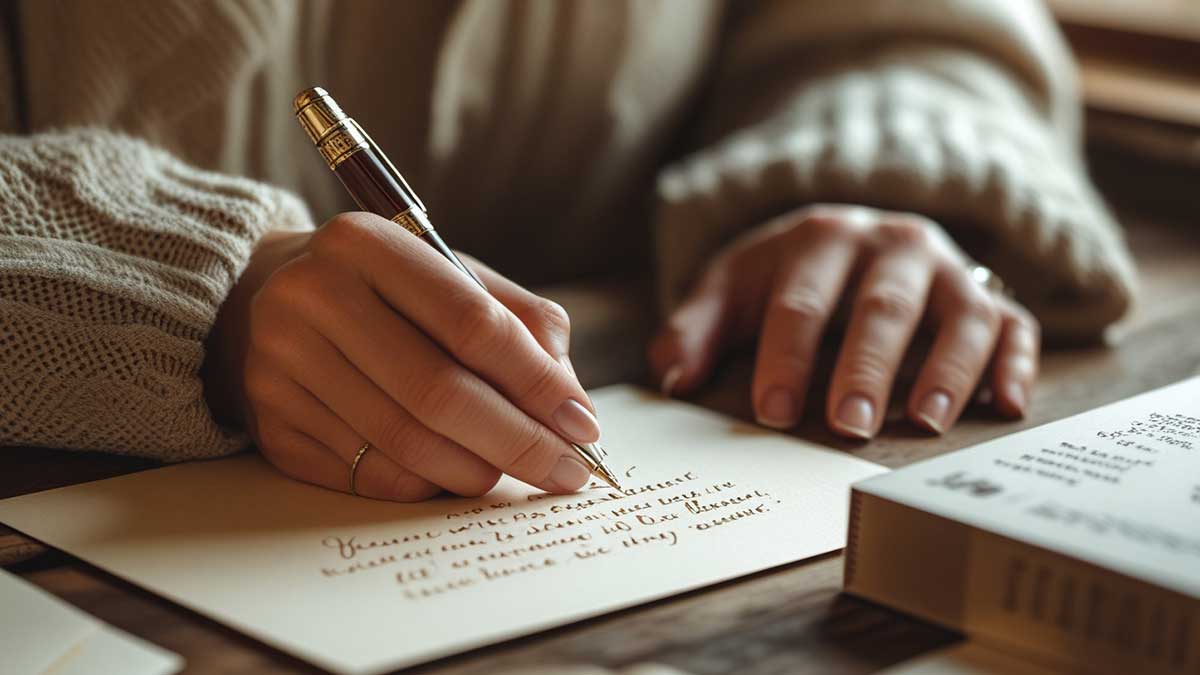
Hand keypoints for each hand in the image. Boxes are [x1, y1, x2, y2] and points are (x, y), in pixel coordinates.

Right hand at [204, 212, 599, 499]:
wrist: (257, 301)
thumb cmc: (382, 292)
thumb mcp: (450, 278)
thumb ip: (522, 324)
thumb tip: (572, 406)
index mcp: (367, 244)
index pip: (472, 323)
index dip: (536, 382)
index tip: (584, 426)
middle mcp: (314, 298)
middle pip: (439, 393)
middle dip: (518, 442)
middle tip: (567, 472)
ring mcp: (281, 364)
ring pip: (405, 443)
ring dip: (476, 470)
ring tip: (510, 472)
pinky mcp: (271, 424)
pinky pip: (367, 475)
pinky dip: (425, 485)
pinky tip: (448, 473)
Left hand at [648, 205, 1038, 437]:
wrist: (848, 236)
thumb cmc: (784, 276)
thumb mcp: (731, 288)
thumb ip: (694, 329)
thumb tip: (671, 378)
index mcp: (821, 238)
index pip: (801, 300)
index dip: (786, 357)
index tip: (774, 413)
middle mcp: (892, 245)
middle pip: (881, 307)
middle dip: (865, 367)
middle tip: (847, 427)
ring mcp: (947, 269)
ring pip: (958, 314)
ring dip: (945, 369)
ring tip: (926, 422)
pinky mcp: (988, 295)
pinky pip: (1014, 324)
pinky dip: (1015, 363)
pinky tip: (1004, 405)